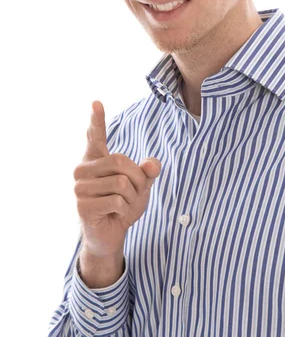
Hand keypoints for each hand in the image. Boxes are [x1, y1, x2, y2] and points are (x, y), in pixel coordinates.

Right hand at [73, 100, 160, 257]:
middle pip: (122, 162)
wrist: (110, 234)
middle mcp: (83, 170)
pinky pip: (117, 201)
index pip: (95, 136)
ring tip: (121, 206)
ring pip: (121, 183)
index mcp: (96, 160)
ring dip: (131, 198)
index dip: (96, 120)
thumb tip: (153, 164)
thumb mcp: (141, 186)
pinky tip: (115, 215)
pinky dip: (125, 210)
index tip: (96, 103)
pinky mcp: (82, 206)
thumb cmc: (123, 204)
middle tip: (134, 193)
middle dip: (138, 180)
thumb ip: (147, 171)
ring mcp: (80, 188)